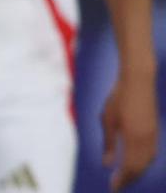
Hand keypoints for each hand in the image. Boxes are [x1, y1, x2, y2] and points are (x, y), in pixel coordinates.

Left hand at [102, 68, 158, 188]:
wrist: (139, 81)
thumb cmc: (119, 98)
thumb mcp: (108, 120)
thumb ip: (109, 144)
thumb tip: (108, 164)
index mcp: (133, 138)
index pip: (129, 167)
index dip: (122, 179)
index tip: (113, 188)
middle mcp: (147, 140)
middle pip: (140, 167)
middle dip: (129, 179)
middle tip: (117, 186)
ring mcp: (153, 135)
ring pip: (148, 161)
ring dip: (137, 172)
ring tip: (125, 178)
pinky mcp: (155, 131)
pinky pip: (152, 153)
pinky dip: (144, 162)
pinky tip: (137, 164)